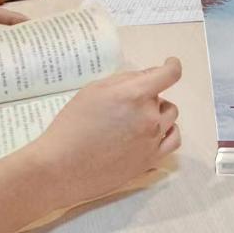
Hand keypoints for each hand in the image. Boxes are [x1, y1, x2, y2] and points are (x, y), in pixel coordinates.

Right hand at [22, 58, 183, 209]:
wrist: (60, 168)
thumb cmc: (71, 126)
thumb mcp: (93, 90)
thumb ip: (124, 80)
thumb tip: (147, 77)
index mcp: (134, 95)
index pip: (169, 74)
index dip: (172, 66)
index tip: (170, 64)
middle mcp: (149, 117)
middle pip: (161, 97)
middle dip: (147, 96)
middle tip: (124, 105)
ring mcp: (152, 140)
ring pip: (169, 117)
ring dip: (157, 113)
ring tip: (135, 119)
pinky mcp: (150, 160)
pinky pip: (173, 139)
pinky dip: (168, 131)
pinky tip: (157, 131)